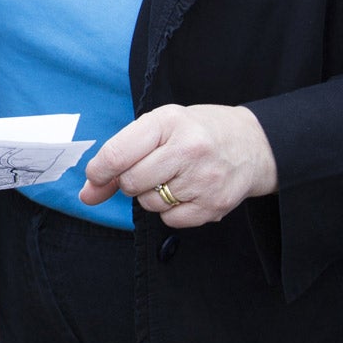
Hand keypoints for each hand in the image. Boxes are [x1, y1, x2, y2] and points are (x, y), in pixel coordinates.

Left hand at [80, 102, 277, 226]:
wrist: (254, 144)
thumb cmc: (197, 132)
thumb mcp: (160, 127)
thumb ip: (121, 155)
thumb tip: (88, 194)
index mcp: (168, 122)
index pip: (117, 154)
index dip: (98, 171)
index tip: (94, 177)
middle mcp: (188, 149)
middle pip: (131, 182)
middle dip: (130, 181)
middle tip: (149, 170)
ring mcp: (204, 179)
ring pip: (149, 203)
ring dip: (151, 195)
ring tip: (173, 177)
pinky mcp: (216, 205)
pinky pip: (171, 220)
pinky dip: (171, 210)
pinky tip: (187, 191)